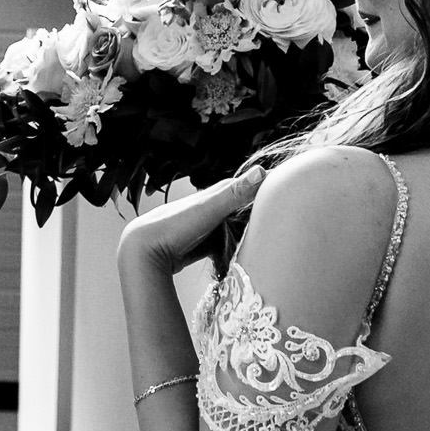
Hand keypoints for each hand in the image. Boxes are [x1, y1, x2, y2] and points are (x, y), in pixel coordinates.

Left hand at [117, 167, 266, 283]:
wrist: (143, 251)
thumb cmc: (174, 227)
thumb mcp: (209, 209)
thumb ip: (235, 193)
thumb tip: (262, 171)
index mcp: (213, 195)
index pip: (246, 188)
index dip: (264, 191)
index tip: (286, 196)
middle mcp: (207, 208)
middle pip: (239, 210)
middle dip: (254, 216)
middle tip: (278, 225)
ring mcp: (201, 227)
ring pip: (230, 229)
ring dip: (242, 236)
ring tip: (263, 244)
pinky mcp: (196, 245)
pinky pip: (220, 246)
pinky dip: (229, 250)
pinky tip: (238, 259)